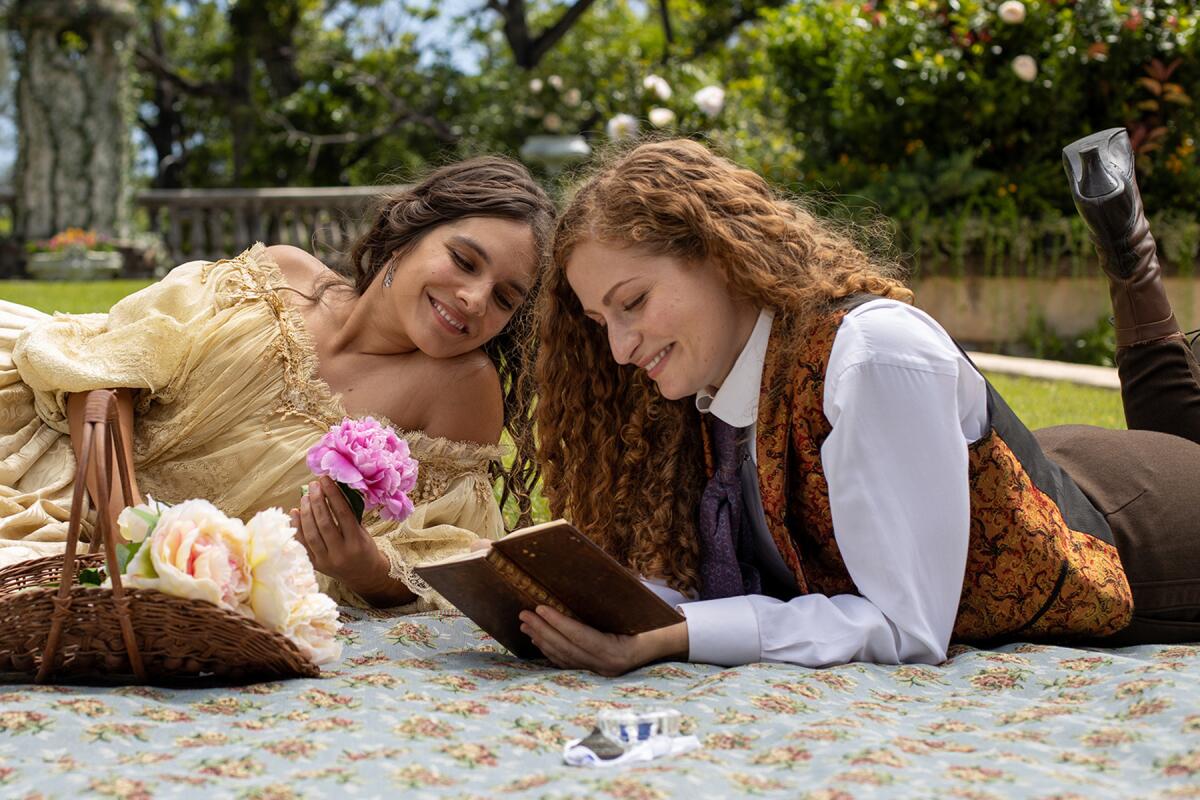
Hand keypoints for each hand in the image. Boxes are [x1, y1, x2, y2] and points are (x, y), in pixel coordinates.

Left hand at [289, 475, 388, 592]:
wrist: (364, 576)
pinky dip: (296, 527)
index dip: (333, 495)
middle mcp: (341, 553)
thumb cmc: (364, 549)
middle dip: (317, 501)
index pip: (343, 514)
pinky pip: (302, 544)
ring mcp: (326, 561)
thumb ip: (349, 515)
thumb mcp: (363, 532)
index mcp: (357, 543)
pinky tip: (295, 512)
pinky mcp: (315, 565)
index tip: (326, 480)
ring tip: (305, 496)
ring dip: (306, 512)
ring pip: (311, 533)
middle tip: (313, 485)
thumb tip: (332, 490)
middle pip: (324, 523)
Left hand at [518, 605, 688, 676]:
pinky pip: (568, 662)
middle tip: (524, 614)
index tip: (539, 608)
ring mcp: (601, 671)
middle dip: (543, 630)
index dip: (558, 623)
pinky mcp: (595, 670)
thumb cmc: (652, 620)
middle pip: (568, 648)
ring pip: (565, 657)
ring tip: (525, 624)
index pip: (581, 636)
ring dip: (542, 639)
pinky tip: (538, 638)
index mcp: (619, 651)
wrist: (666, 642)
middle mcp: (608, 665)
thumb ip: (614, 600)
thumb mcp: (636, 608)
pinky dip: (550, 649)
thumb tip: (589, 577)